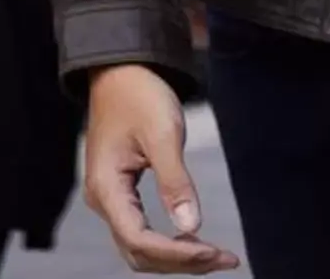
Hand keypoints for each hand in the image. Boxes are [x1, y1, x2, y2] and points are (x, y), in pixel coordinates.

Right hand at [82, 65, 238, 273]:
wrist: (121, 71)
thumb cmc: (140, 96)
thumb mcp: (163, 133)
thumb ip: (175, 181)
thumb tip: (192, 226)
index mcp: (106, 188)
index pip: (139, 239)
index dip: (176, 253)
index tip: (213, 252)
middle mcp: (103, 200)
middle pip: (139, 253)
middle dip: (181, 262)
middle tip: (226, 259)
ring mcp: (111, 199)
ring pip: (140, 247)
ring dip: (177, 257)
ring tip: (217, 256)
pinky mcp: (122, 195)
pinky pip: (142, 232)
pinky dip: (170, 243)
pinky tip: (195, 241)